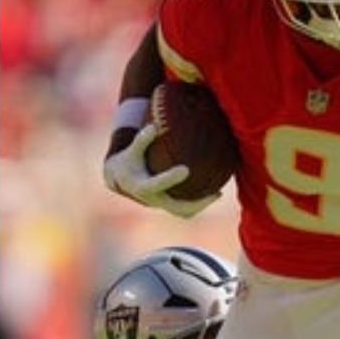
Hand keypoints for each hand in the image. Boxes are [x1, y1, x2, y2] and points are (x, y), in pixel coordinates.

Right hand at [102, 124, 220, 218]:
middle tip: (215, 192)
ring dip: (200, 205)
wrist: (122, 180)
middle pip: (176, 207)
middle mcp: (153, 200)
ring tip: (217, 193)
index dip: (170, 178)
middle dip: (196, 202)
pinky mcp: (167, 206)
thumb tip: (154, 126)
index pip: (157, 184)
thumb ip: (142, 140)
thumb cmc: (129, 161)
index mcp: (142, 187)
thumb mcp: (131, 150)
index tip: (186, 169)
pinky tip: (213, 192)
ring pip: (183, 212)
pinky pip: (185, 210)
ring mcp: (161, 206)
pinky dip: (198, 203)